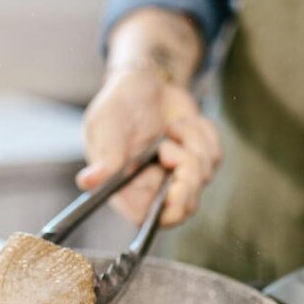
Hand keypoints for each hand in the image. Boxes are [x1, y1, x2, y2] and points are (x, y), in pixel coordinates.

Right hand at [79, 68, 221, 225]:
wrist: (146, 83)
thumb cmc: (119, 105)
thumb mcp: (106, 124)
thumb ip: (106, 155)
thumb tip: (89, 182)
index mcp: (126, 189)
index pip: (150, 220)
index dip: (167, 212)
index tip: (173, 188)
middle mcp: (153, 189)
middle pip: (184, 207)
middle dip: (186, 176)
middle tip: (169, 148)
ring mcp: (179, 177)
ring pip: (203, 175)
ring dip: (190, 142)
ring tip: (170, 127)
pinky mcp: (200, 161)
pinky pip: (215, 155)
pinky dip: (202, 133)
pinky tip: (183, 123)